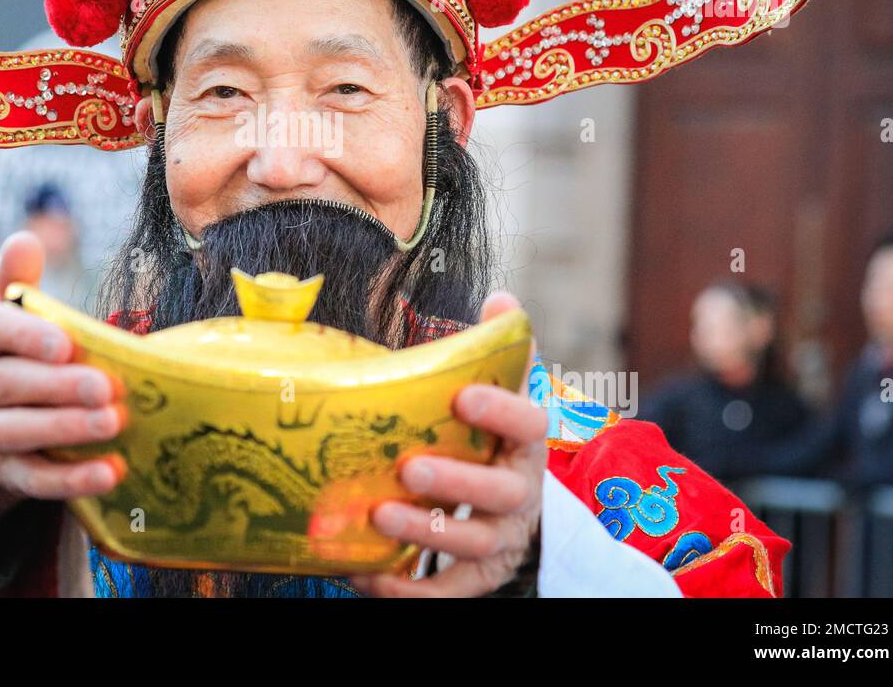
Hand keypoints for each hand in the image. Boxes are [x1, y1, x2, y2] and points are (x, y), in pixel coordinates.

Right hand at [0, 232, 126, 528]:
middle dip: (57, 387)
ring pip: (12, 432)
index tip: (66, 343)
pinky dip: (69, 479)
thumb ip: (19, 278)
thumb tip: (23, 240)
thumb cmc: (19, 343)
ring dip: (65, 429)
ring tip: (113, 424)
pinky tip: (111, 471)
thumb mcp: (17, 307)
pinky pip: (28, 478)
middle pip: (2, 385)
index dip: (24, 336)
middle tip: (107, 388)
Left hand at [350, 291, 545, 596]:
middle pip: (499, 494)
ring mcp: (499, 541)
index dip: (501, 411)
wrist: (513, 511)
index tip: (463, 396)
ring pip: (470, 544)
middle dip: (456, 483)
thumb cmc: (491, 442)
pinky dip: (407, 591)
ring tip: (377, 517)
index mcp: (525, 445)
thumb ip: (500, 351)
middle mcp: (519, 496)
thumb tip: (501, 300)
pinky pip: (445, 593)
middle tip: (409, 469)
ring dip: (424, 533)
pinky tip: (364, 575)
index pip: (528, 425)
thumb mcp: (500, 395)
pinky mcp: (476, 578)